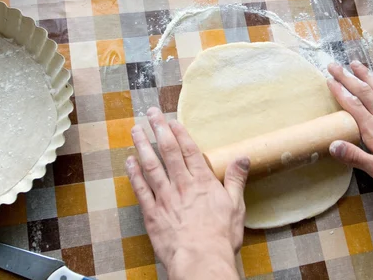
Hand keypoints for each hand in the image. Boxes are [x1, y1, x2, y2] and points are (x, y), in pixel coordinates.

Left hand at [125, 107, 249, 279]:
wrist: (201, 259)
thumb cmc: (221, 235)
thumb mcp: (236, 206)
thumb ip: (236, 179)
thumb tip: (243, 157)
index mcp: (202, 182)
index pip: (189, 150)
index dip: (180, 133)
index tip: (172, 120)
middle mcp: (182, 185)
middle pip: (168, 151)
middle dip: (159, 129)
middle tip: (150, 113)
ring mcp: (165, 198)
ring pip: (151, 165)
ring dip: (142, 145)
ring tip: (135, 130)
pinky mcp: (152, 213)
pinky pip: (140, 189)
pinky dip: (133, 174)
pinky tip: (129, 161)